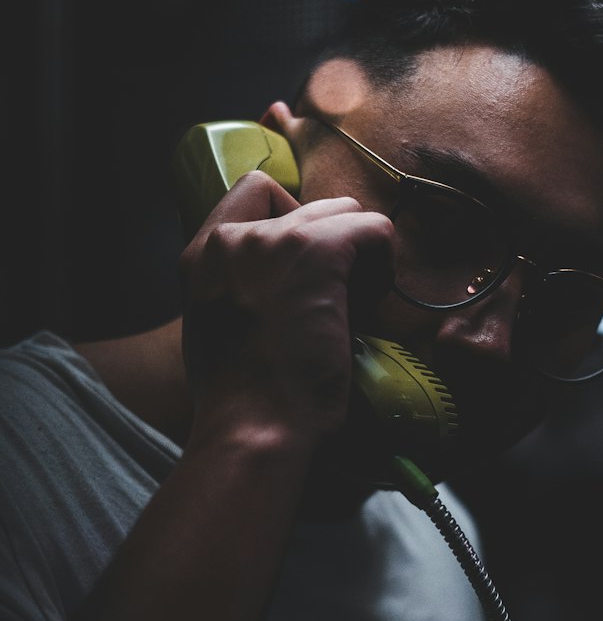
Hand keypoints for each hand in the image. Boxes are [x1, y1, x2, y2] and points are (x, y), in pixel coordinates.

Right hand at [178, 171, 394, 454]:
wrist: (255, 429)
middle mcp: (233, 237)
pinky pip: (376, 230)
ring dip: (359, 253)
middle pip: (308, 203)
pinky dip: (384, 264)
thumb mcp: (220, 330)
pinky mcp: (318, 252)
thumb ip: (242, 291)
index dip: (291, 219)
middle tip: (334, 300)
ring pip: (346, 211)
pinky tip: (369, 307)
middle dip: (331, 245)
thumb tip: (289, 284)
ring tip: (352, 307)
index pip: (254, 191)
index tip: (302, 269)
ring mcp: (275, 239)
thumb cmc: (245, 403)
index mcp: (201, 255)